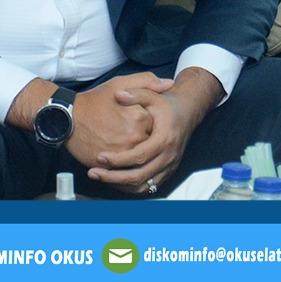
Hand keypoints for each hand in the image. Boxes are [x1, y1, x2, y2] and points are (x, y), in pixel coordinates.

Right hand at [63, 72, 172, 169]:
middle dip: (142, 141)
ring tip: (122, 146)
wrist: (68, 117)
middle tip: (127, 134)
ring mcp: (123, 153)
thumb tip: (169, 84)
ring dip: (135, 156)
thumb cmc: (94, 100)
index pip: (156, 126)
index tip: (139, 122)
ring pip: (138, 159)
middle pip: (148, 144)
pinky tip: (120, 161)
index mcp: (141, 118)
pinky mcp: (111, 166)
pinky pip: (126, 171)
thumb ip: (147, 81)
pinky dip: (126, 169)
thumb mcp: (120, 83)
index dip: (149, 124)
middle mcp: (135, 137)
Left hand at [86, 67, 222, 194]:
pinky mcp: (167, 172)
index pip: (139, 157)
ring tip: (101, 177)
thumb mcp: (153, 95)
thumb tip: (118, 95)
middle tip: (93, 173)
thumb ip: (136, 94)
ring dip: (120, 185)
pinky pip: (148, 187)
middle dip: (113, 177)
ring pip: (143, 186)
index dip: (118, 160)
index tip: (100, 157)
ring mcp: (169, 166)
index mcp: (164, 139)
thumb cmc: (167, 104)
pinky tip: (115, 180)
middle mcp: (168, 157)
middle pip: (139, 176)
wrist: (187, 113)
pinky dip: (131, 187)